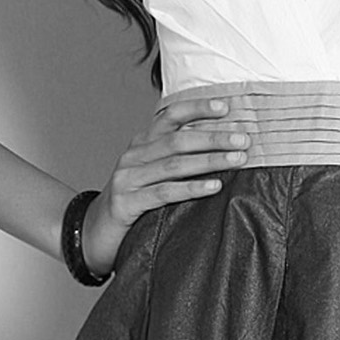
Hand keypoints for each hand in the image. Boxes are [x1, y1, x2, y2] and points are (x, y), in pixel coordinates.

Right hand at [81, 96, 249, 273]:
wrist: (95, 232)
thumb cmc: (133, 200)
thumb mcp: (152, 173)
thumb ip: (177, 158)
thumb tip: (223, 146)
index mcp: (142, 143)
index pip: (171, 115)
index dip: (198, 108)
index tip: (226, 107)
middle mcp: (134, 155)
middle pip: (178, 139)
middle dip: (215, 137)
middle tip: (244, 139)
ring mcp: (128, 178)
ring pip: (174, 164)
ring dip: (210, 160)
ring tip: (238, 159)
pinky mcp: (127, 202)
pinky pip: (164, 192)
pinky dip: (191, 188)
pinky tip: (214, 187)